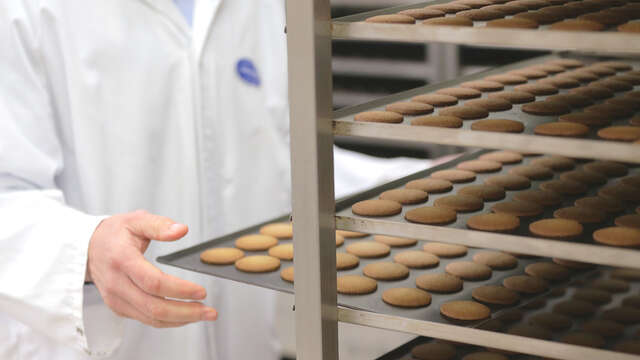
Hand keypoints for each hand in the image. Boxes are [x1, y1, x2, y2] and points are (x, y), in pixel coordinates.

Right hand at [87, 210, 216, 327]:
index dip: (179, 290)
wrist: (89, 248)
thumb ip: (159, 225)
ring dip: (181, 320)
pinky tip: (185, 315)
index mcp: (122, 260)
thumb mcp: (136, 220)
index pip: (153, 283)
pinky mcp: (119, 307)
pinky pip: (146, 319)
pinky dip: (168, 320)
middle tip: (210, 311)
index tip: (201, 292)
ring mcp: (116, 299)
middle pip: (154, 307)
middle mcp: (117, 283)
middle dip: (186, 312)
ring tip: (203, 314)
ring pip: (151, 318)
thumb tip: (182, 230)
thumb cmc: (114, 234)